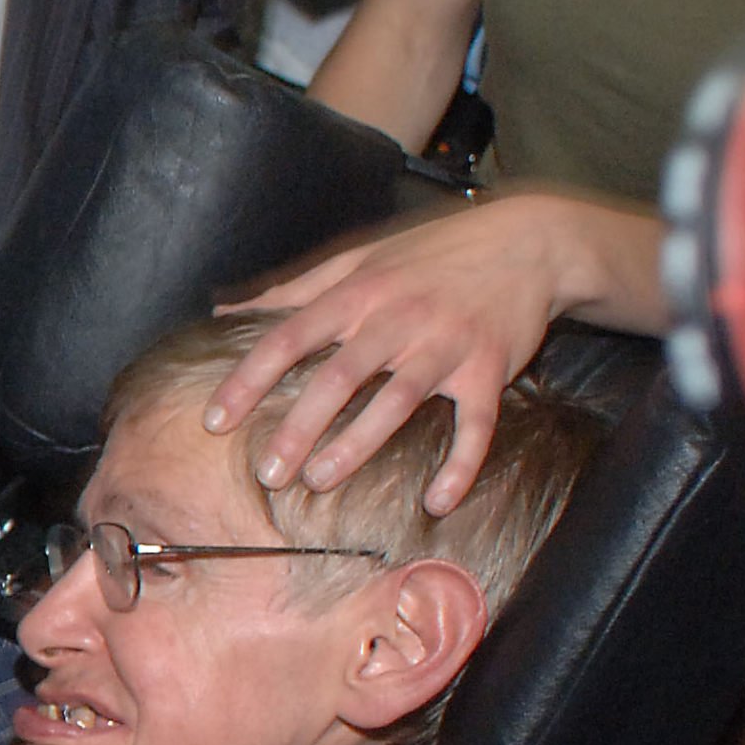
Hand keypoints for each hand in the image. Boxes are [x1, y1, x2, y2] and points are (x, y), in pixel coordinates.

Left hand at [203, 194, 647, 510]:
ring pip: (398, 402)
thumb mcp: (360, 258)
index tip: (215, 419)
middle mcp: (398, 319)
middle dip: (299, 427)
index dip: (249, 379)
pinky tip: (437, 502)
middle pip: (339, 377)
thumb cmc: (432, 252)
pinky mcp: (489, 370)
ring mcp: (446, 346)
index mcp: (359, 293)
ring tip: (321, 481)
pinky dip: (461, 465)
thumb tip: (228, 315)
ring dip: (359, 445)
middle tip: (268, 473)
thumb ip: (293, 289)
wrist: (529, 241)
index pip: (290, 337)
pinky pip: (476, 425)